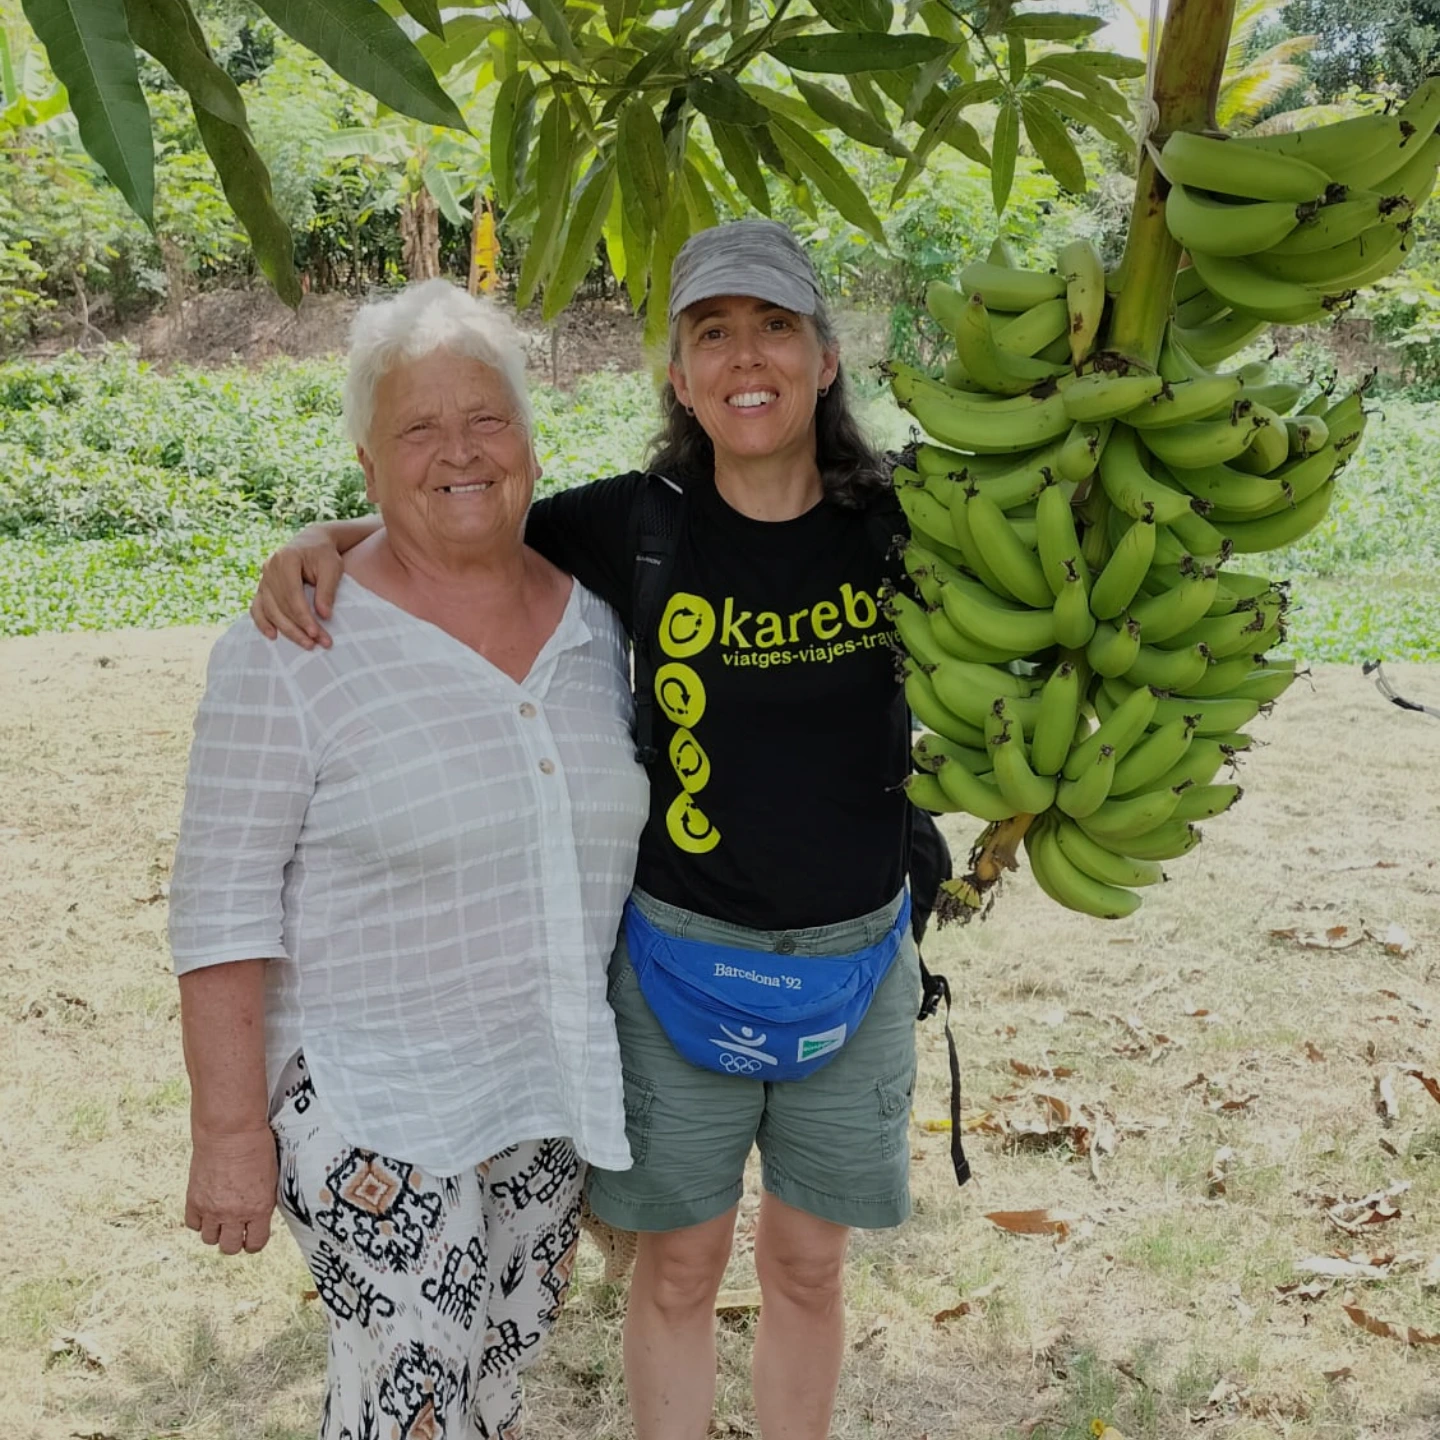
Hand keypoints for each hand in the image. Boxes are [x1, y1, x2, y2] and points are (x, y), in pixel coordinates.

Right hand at [185, 1126, 278, 1255]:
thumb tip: (258, 1217)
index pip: (256, 1244)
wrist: (230, 1131)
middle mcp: (234, 1214)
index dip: (254, 1242)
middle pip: (230, 1248)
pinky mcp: (194, 1200)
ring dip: (216, 1231)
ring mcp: (211, 1209)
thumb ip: (263, 1202)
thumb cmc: (256, 1147)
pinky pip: (193, 1225)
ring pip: (210, 1240)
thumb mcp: (271, 1177)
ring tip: (221, 1216)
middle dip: (235, 1241)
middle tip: (236, 1229)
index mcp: (259, 1208)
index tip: (253, 1236)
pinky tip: (207, 1208)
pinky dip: (200, 1220)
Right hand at [249, 529, 342, 649]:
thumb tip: (324, 616)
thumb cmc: (324, 554)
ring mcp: (264, 577)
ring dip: (286, 630)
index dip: (303, 616)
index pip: (292, 595)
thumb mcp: (332, 567)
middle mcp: (270, 568)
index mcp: (286, 559)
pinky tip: (272, 635)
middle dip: (298, 628)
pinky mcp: (263, 586)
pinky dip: (262, 622)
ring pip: (269, 609)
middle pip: (280, 605)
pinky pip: (258, 607)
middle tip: (316, 644)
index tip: (316, 633)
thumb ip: (327, 590)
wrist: (312, 542)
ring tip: (305, 644)